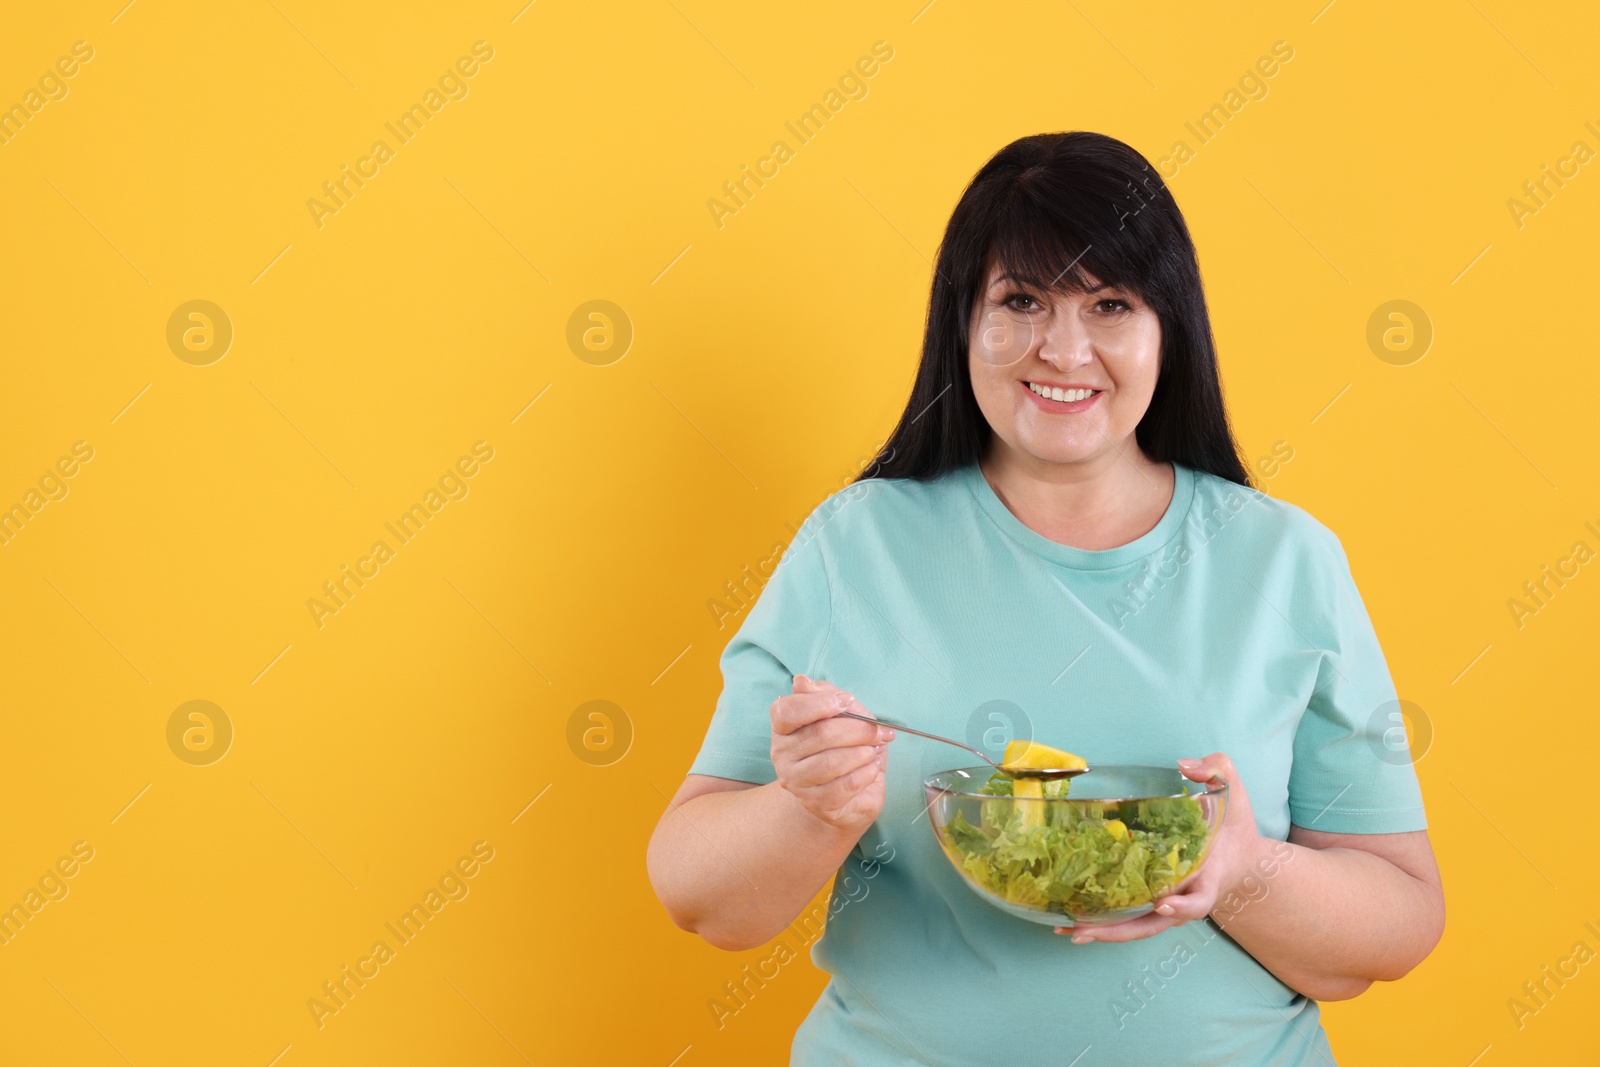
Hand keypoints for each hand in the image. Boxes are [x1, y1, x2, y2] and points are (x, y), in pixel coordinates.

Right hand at [770, 674, 894, 835]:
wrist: (845, 793)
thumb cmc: (842, 746)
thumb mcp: (839, 714)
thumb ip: (824, 695)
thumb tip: (802, 681)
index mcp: (783, 728)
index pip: (787, 711)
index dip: (819, 703)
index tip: (848, 701)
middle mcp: (782, 754)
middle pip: (819, 735)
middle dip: (857, 729)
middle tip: (879, 730)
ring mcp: (796, 782)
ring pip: (831, 763)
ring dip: (862, 753)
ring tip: (874, 750)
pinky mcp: (816, 804)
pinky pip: (844, 786)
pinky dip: (865, 774)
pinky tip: (872, 768)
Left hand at [1053, 752, 1260, 943]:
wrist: (1243, 861)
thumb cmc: (1235, 827)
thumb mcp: (1235, 794)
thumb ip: (1217, 771)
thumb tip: (1184, 765)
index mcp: (1208, 879)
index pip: (1199, 901)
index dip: (1182, 906)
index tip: (1162, 903)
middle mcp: (1186, 899)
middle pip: (1154, 925)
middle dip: (1119, 930)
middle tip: (1083, 929)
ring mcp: (1170, 906)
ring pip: (1137, 928)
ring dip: (1103, 931)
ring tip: (1066, 930)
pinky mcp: (1154, 903)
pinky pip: (1130, 918)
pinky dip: (1104, 922)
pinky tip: (1071, 921)